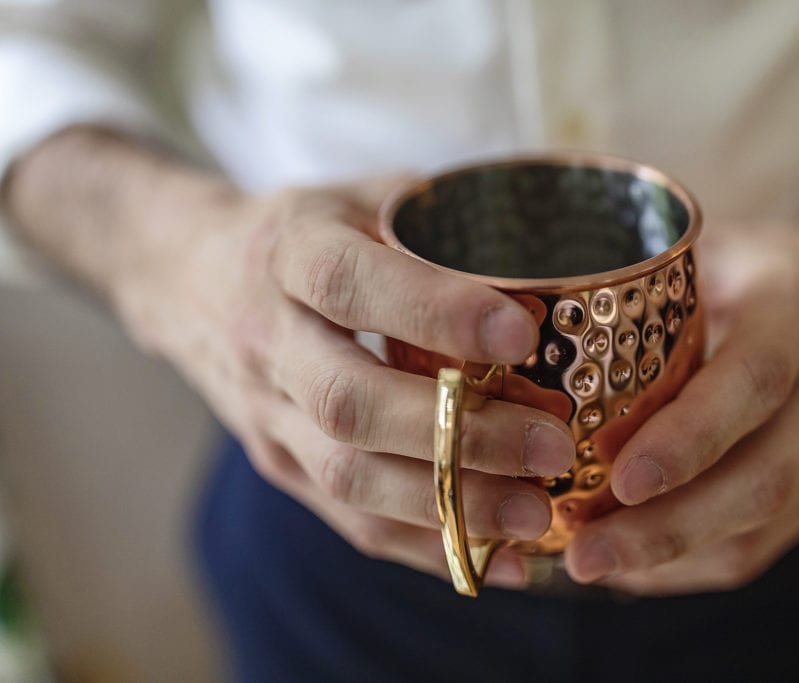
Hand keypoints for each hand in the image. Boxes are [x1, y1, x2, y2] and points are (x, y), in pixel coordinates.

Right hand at [114, 179, 575, 586]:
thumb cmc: (306, 231)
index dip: (435, 312)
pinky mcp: (277, 464)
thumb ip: (441, 226)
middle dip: (459, 434)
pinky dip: (426, 546)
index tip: (522, 333)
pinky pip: (349, 520)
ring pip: (349, 478)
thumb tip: (554, 269)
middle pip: (350, 404)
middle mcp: (267, 339)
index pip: (349, 284)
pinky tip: (497, 558)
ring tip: (537, 514)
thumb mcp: (361, 197)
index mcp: (288, 254)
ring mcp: (265, 414)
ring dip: (448, 506)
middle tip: (551, 448)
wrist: (190, 278)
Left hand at [564, 199, 798, 594]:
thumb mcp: (716, 249)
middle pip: (758, 480)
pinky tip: (632, 565)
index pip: (753, 384)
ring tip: (591, 562)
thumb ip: (646, 283)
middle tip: (584, 553)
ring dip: (670, 557)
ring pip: (758, 527)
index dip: (691, 437)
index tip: (621, 479)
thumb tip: (534, 320)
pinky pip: (760, 546)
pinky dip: (689, 564)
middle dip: (665, 529)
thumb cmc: (768, 269)